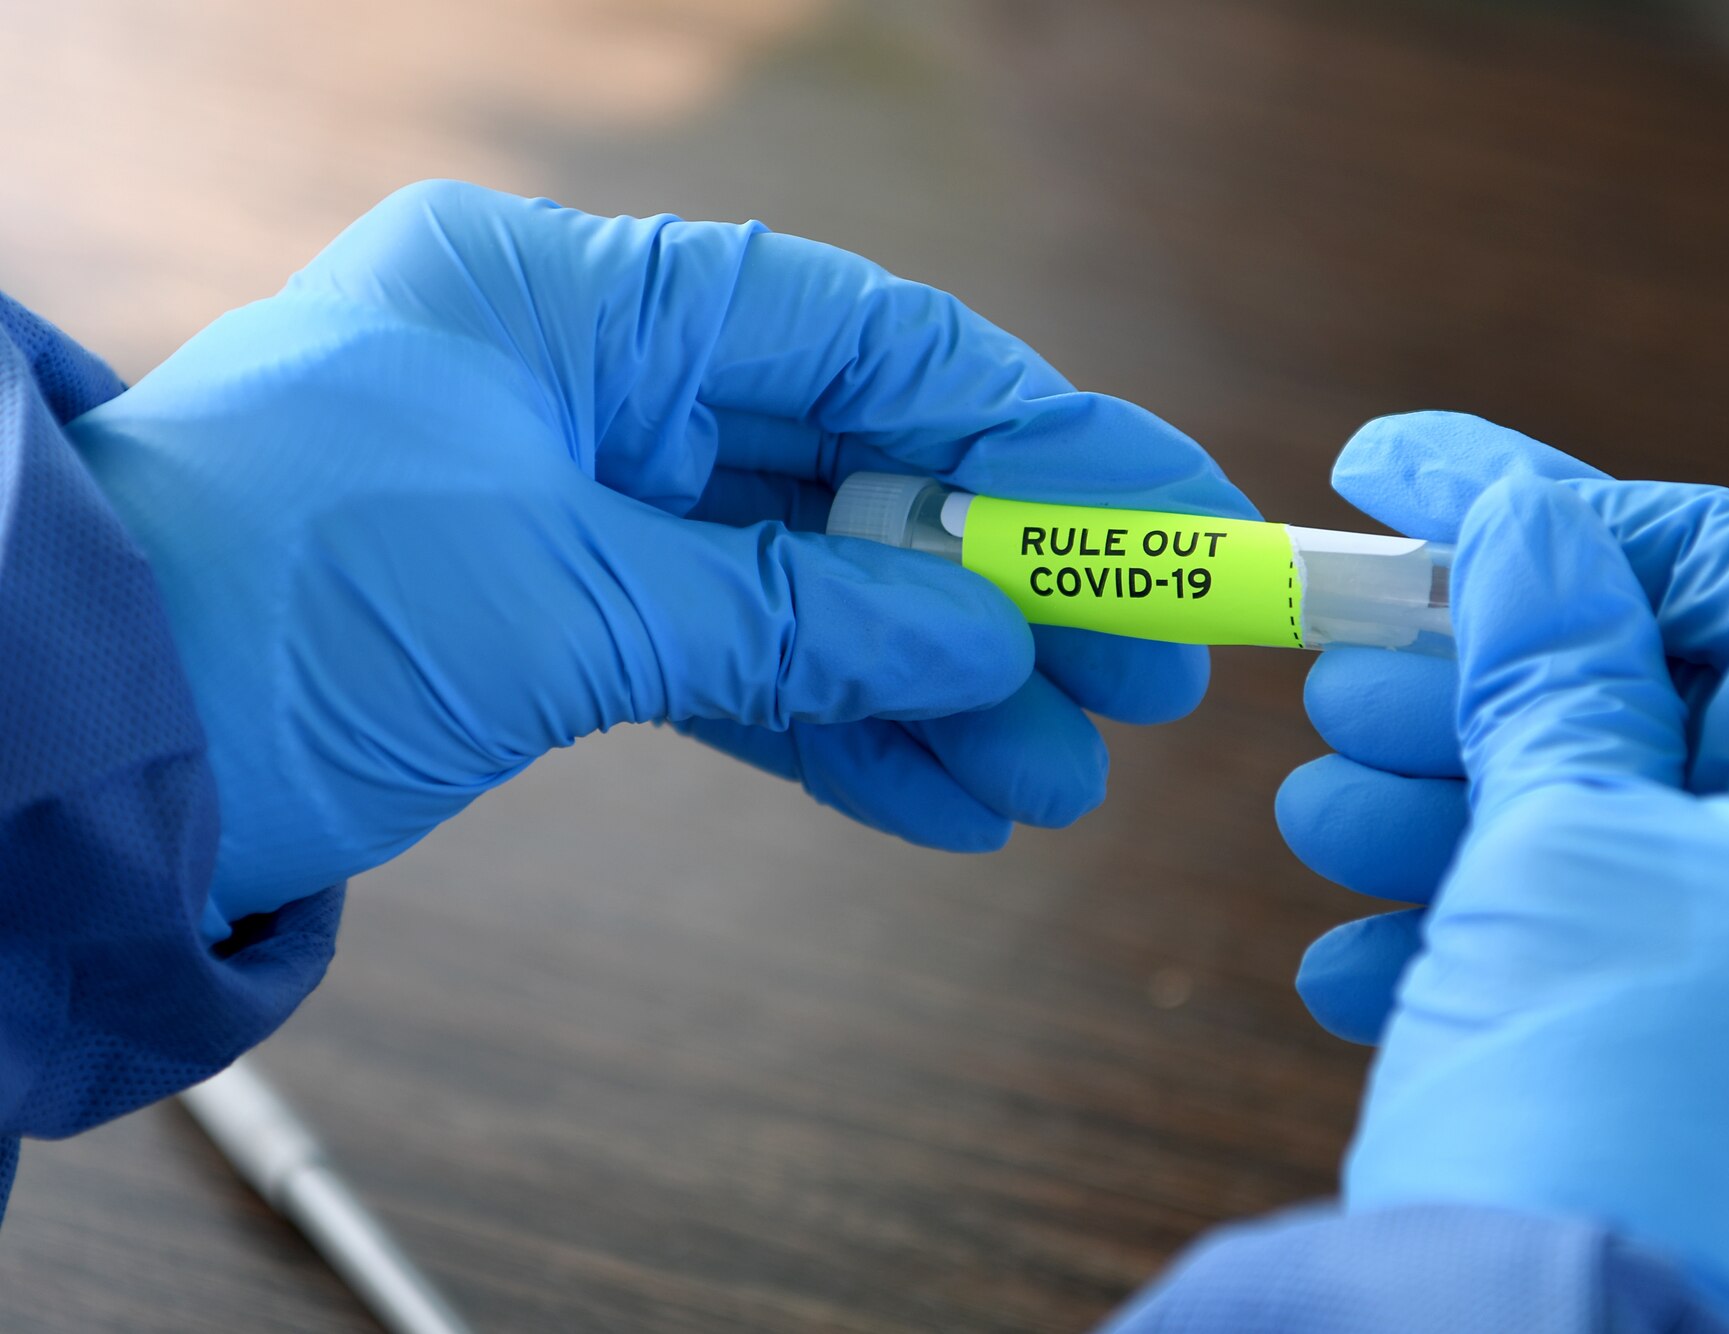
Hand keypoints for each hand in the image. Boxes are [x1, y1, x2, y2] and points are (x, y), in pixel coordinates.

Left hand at [68, 181, 1253, 939]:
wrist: (71, 754)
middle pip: (856, 470)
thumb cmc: (279, 606)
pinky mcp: (555, 626)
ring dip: (936, 683)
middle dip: (1006, 578)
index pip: (865, 342)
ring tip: (1062, 775)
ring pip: (806, 586)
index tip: (1169, 511)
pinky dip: (832, 732)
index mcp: (579, 301)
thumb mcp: (563, 594)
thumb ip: (796, 609)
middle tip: (1149, 672)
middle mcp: (590, 384)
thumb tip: (988, 629)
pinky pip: (732, 668)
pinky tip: (948, 801)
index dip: (1039, 427)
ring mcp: (577, 507)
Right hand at [1277, 413, 1728, 1333]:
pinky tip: (1349, 963)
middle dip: (1491, 675)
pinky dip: (1474, 952)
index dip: (1585, 511)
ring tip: (1320, 809)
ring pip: (1620, 850)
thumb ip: (1556, 669)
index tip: (1415, 480)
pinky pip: (1598, 984)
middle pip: (1678, 711)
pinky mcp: (1717, 1117)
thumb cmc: (1632, 1120)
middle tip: (1346, 661)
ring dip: (1456, 812)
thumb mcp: (1569, 849)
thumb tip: (1532, 525)